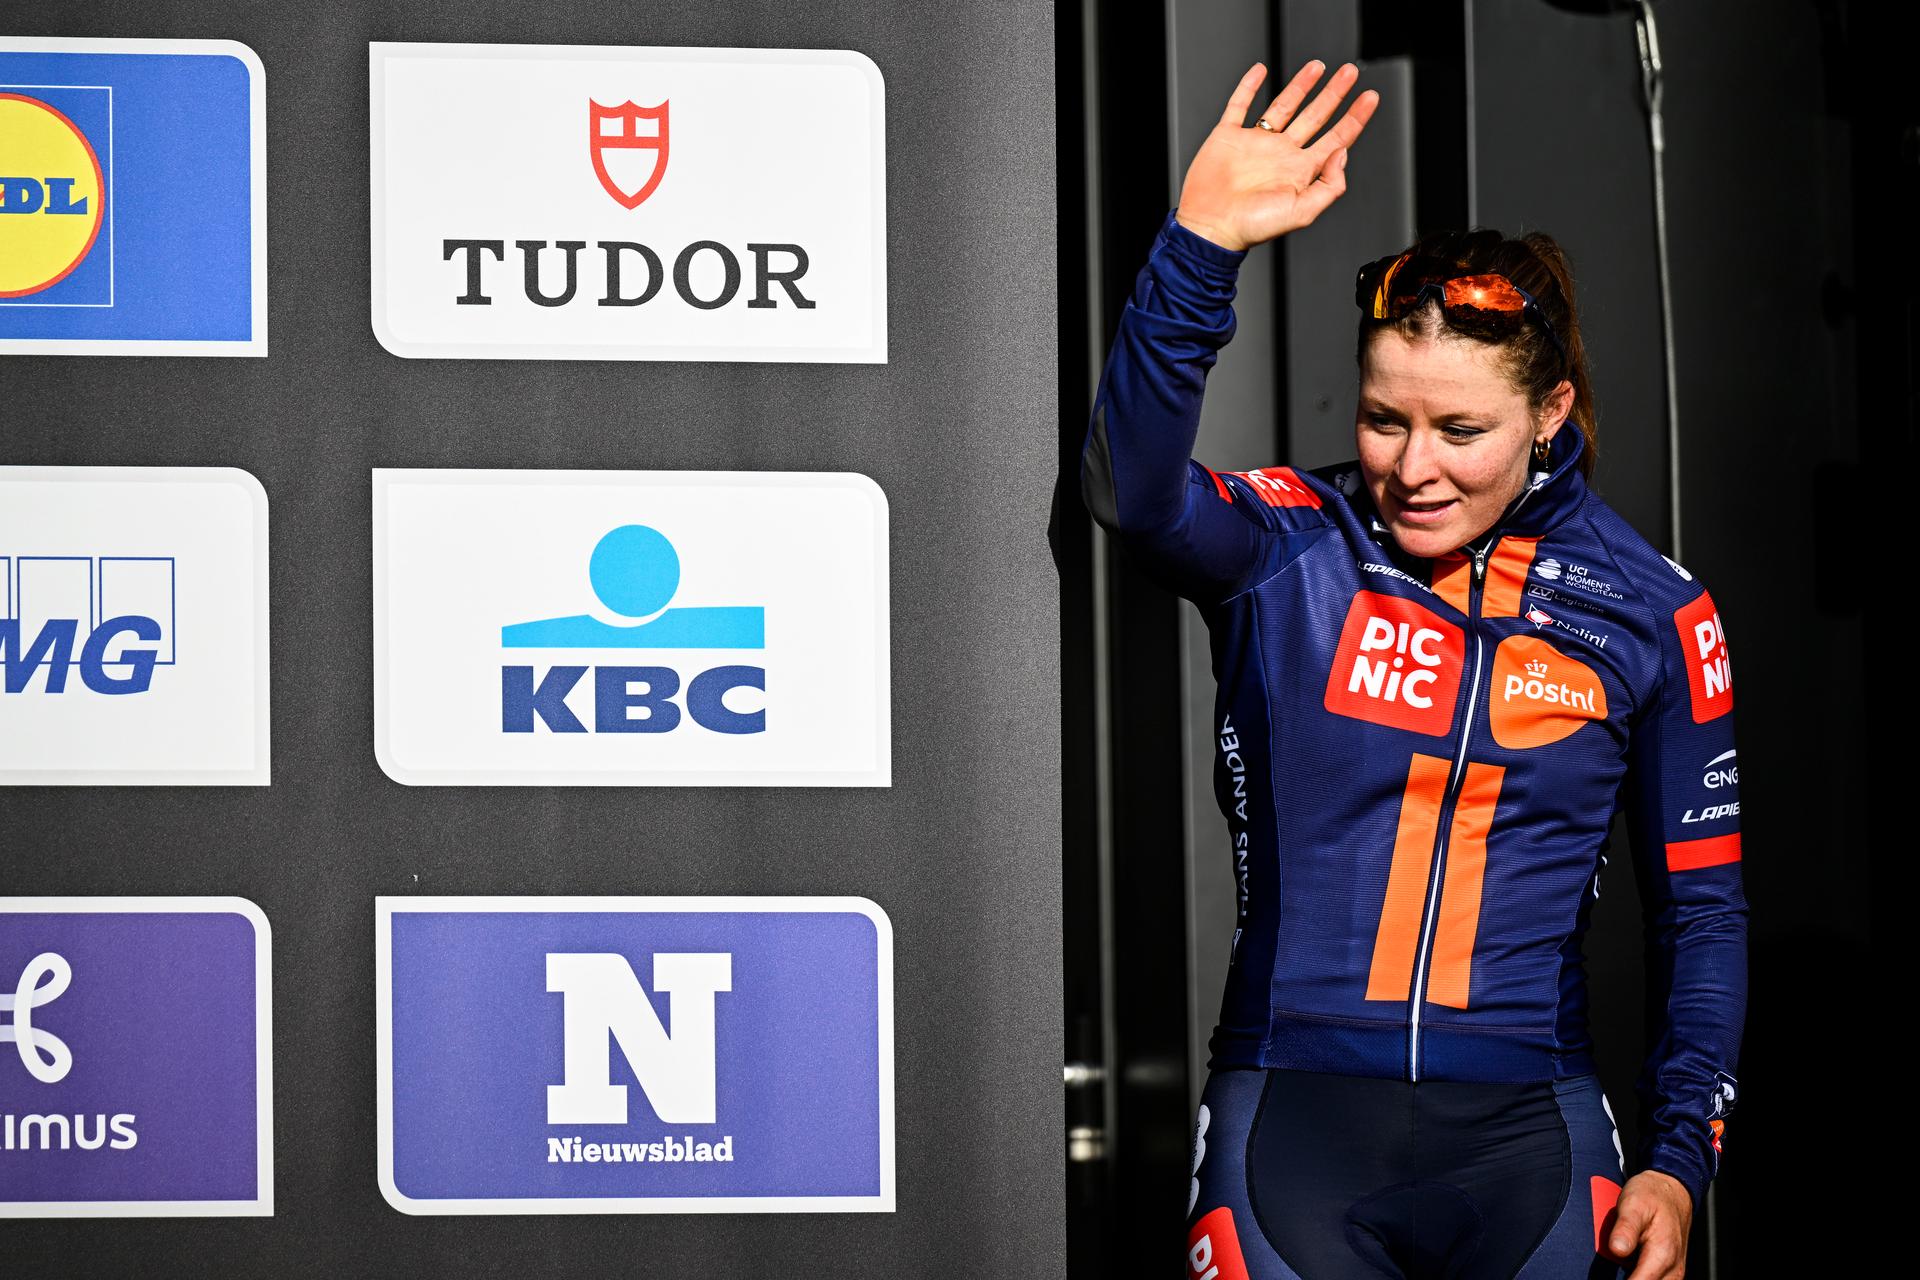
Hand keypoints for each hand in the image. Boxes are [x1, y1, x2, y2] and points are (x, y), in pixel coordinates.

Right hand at [1175, 60, 1379, 251]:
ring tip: (1318, 66)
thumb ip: (1329, 185)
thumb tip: (1342, 153)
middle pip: (1315, 116)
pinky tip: (1260, 71)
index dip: (1355, 118)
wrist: (1210, 227)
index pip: (1336, 138)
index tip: (1369, 98)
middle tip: (1350, 73)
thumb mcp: (1302, 213)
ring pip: (1283, 106)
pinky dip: (1248, 86)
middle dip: (1334, 93)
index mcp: (1300, 171)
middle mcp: (1281, 154)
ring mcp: (1255, 143)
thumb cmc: (1251, 227)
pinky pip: (1240, 105)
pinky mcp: (1229, 136)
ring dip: (1301, 85)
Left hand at [1604, 1169, 1692, 1278]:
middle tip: (1605, 1271)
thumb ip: (1626, 1228)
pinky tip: (1624, 1270)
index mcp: (1662, 1254)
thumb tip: (1617, 1250)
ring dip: (1633, 1277)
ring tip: (1614, 1269)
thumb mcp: (1634, 1204)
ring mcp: (1673, 1273)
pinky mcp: (1669, 1272)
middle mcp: (1672, 1269)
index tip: (1602, 1278)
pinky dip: (1639, 1276)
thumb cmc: (1652, 1196)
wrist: (1672, 1191)